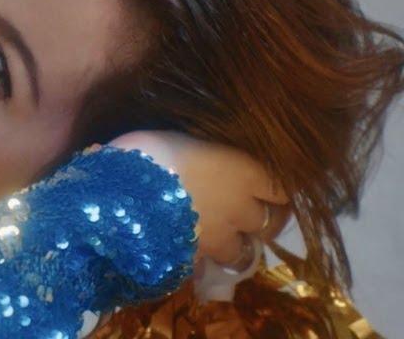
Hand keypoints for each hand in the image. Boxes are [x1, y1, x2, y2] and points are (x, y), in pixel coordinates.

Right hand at [109, 130, 288, 266]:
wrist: (123, 191)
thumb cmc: (151, 148)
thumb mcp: (183, 138)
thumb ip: (202, 153)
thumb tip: (196, 151)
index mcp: (244, 171)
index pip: (281, 188)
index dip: (276, 191)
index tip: (270, 189)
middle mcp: (241, 208)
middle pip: (270, 222)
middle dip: (263, 220)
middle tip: (251, 217)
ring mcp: (219, 238)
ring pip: (243, 252)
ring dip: (237, 246)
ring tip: (222, 240)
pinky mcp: (195, 261)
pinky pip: (208, 266)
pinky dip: (205, 261)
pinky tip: (191, 252)